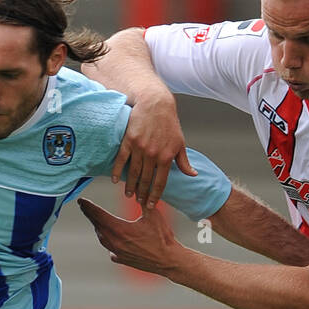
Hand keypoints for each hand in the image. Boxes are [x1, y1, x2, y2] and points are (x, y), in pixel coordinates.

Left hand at [78, 197, 181, 275]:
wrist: (168, 260)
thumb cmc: (162, 237)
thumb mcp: (153, 214)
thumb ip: (142, 201)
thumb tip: (136, 187)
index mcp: (120, 229)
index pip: (99, 215)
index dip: (89, 207)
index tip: (81, 201)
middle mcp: (115, 242)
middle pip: (98, 226)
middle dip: (90, 215)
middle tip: (84, 207)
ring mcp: (117, 253)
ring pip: (102, 238)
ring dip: (99, 228)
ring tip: (96, 221)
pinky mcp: (122, 260)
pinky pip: (111, 250)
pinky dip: (109, 243)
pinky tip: (112, 240)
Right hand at [111, 90, 194, 210]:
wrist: (156, 104)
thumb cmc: (169, 123)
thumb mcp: (180, 142)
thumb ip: (184, 161)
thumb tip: (193, 174)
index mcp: (166, 157)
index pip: (160, 182)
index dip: (155, 196)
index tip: (150, 205)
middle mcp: (153, 154)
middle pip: (146, 180)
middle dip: (142, 194)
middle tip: (139, 203)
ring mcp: (140, 148)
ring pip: (133, 173)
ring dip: (130, 186)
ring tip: (128, 195)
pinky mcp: (129, 140)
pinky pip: (122, 160)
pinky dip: (117, 171)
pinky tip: (115, 180)